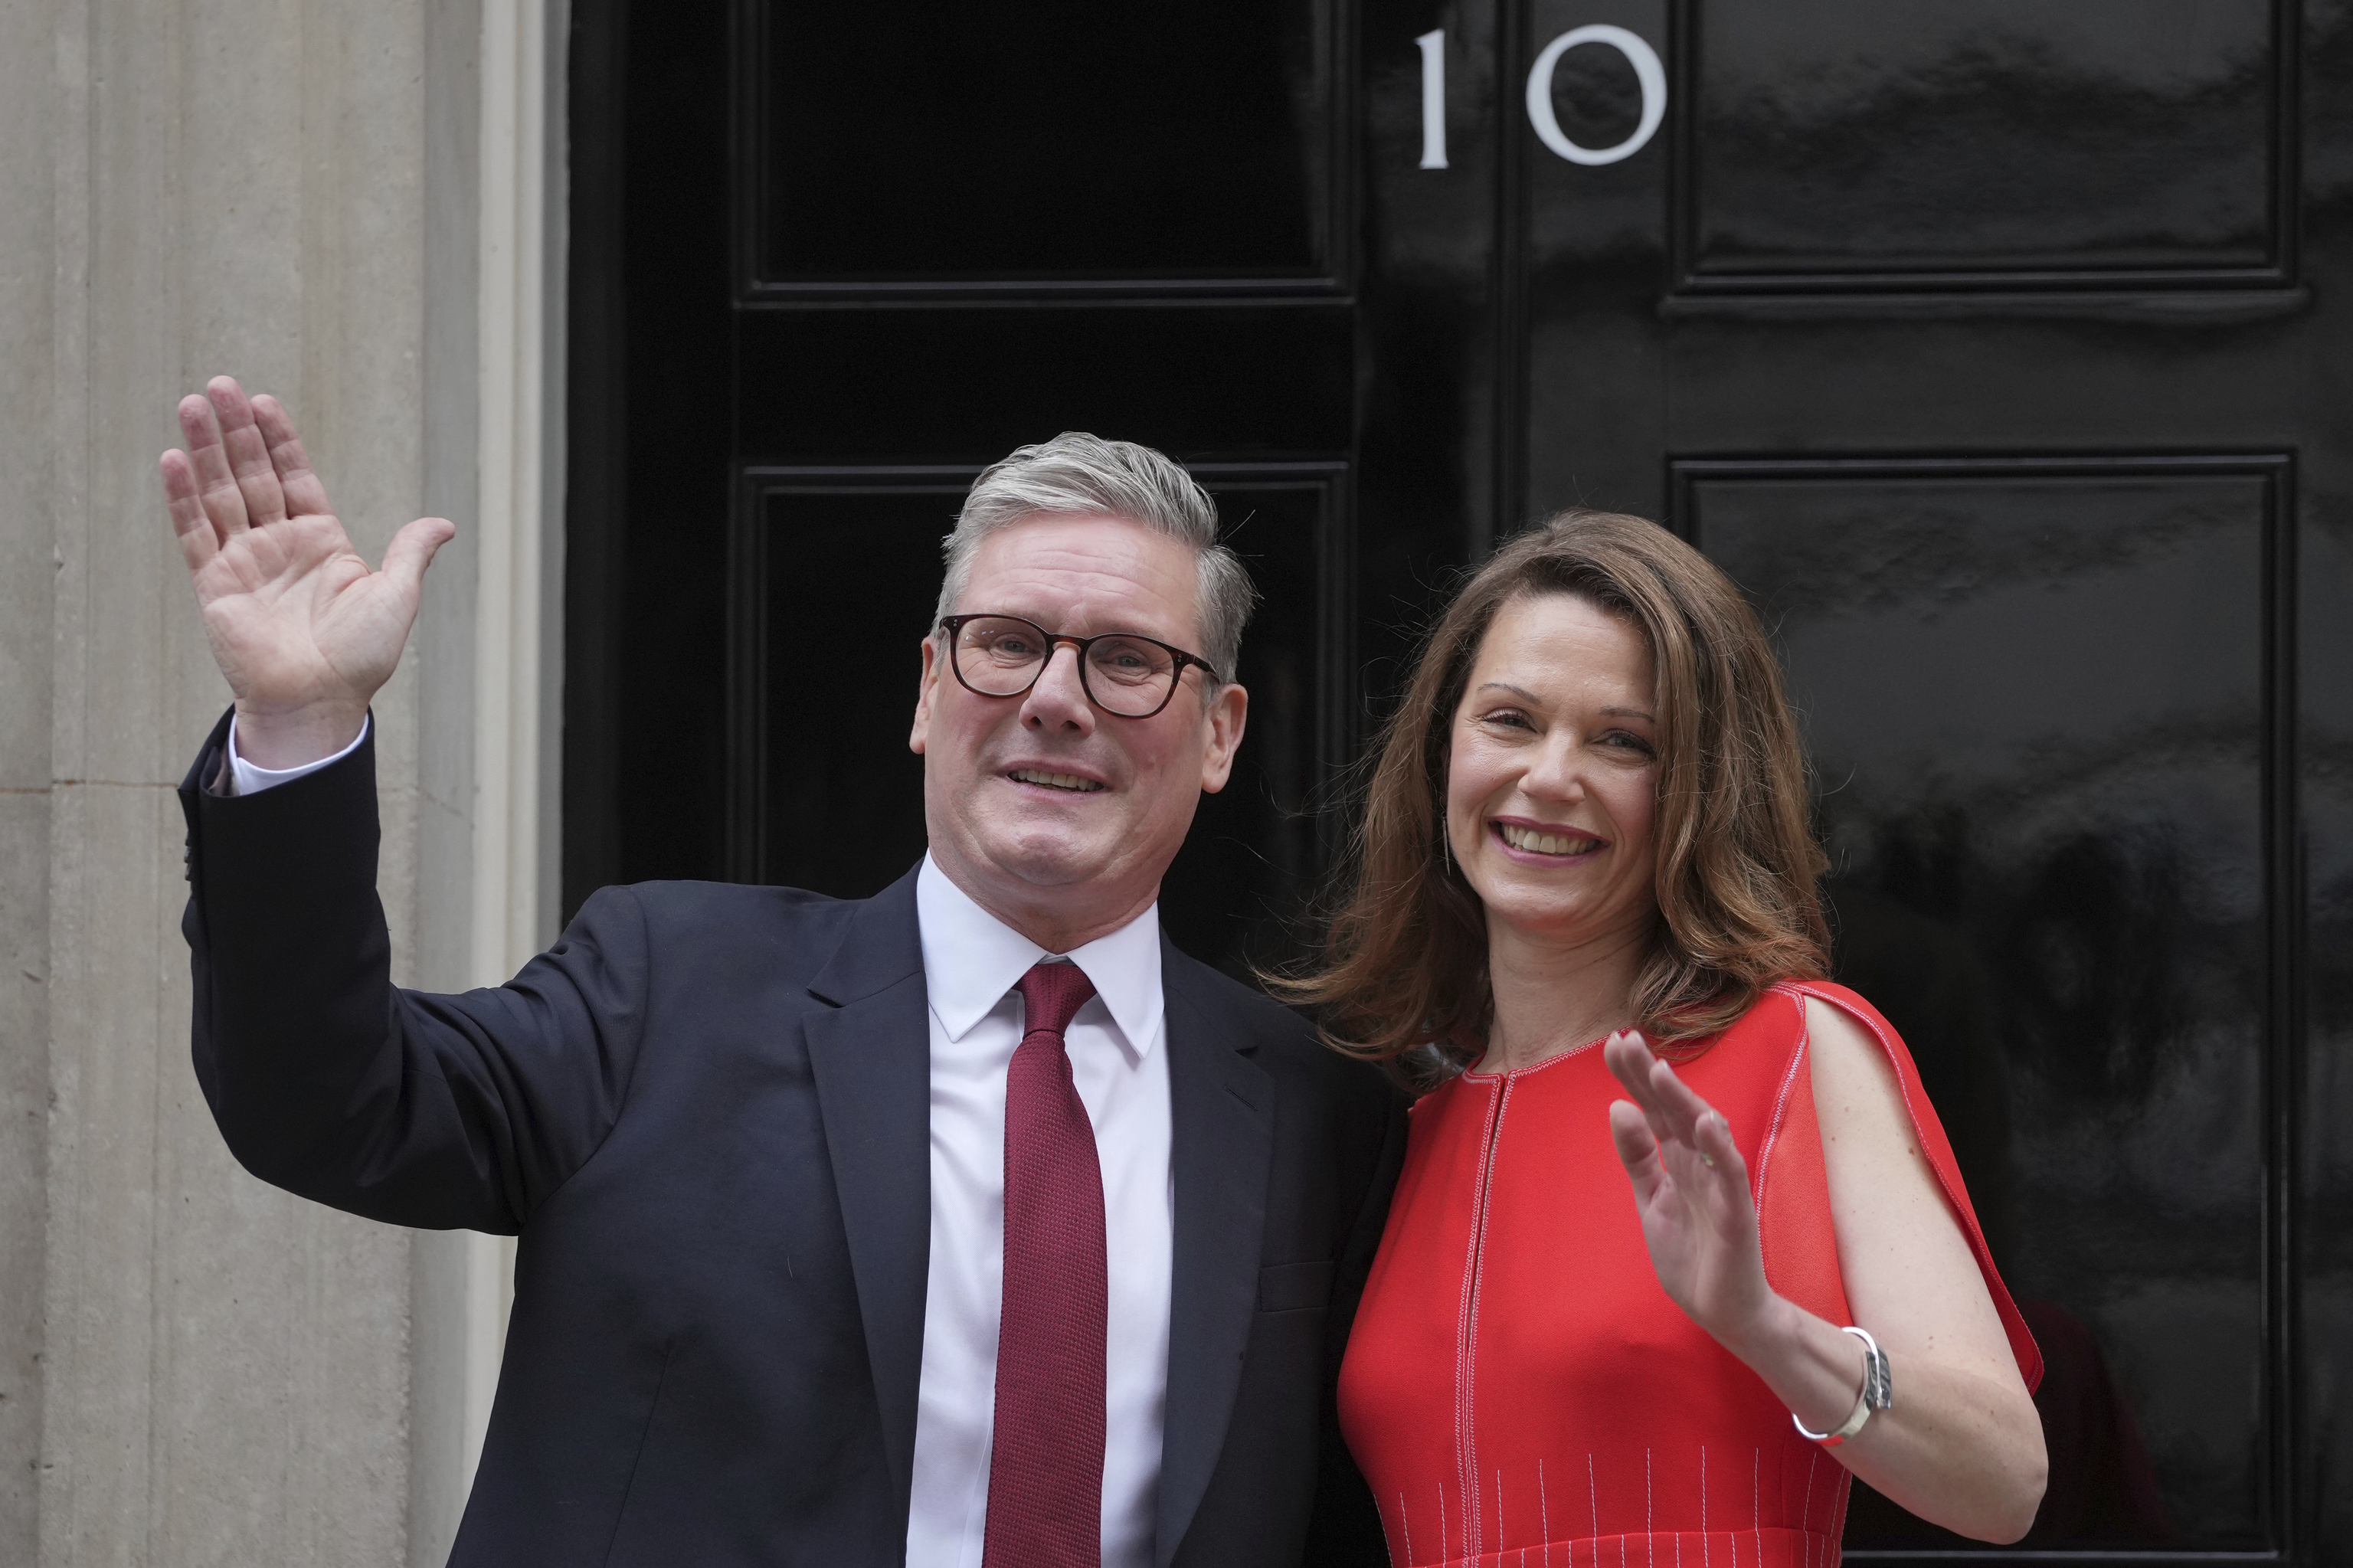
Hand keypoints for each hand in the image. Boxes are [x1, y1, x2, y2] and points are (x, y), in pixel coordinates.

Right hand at [159, 377, 453, 767]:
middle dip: (236, 431)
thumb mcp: (397, 595)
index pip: (295, 476)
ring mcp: (245, 561)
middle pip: (252, 474)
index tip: (263, 402)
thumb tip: (445, 524)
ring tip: (192, 405)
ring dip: (205, 451)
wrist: (321, 701)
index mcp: (322, 541)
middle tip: (219, 386)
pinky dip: (183, 497)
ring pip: (220, 494)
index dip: (279, 440)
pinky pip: (196, 533)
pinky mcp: (216, 584)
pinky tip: (174, 459)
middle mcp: (280, 545)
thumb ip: (410, 552)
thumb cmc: (362, 657)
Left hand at [1603, 1030, 1779, 1349]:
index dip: (1636, 1078)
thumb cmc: (1691, 1254)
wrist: (1723, 1310)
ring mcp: (1720, 1185)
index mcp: (1678, 1160)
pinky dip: (1721, 1149)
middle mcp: (1701, 1163)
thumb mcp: (1650, 1199)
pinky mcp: (1737, 1213)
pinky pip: (1731, 1176)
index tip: (1613, 1044)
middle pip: (1675, 1111)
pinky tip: (1708, 1123)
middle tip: (1626, 1041)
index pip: (1654, 1109)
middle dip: (1651, 1077)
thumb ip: (1636, 1156)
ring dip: (1683, 1102)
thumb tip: (1617, 1107)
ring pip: (1704, 1134)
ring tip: (1660, 1070)